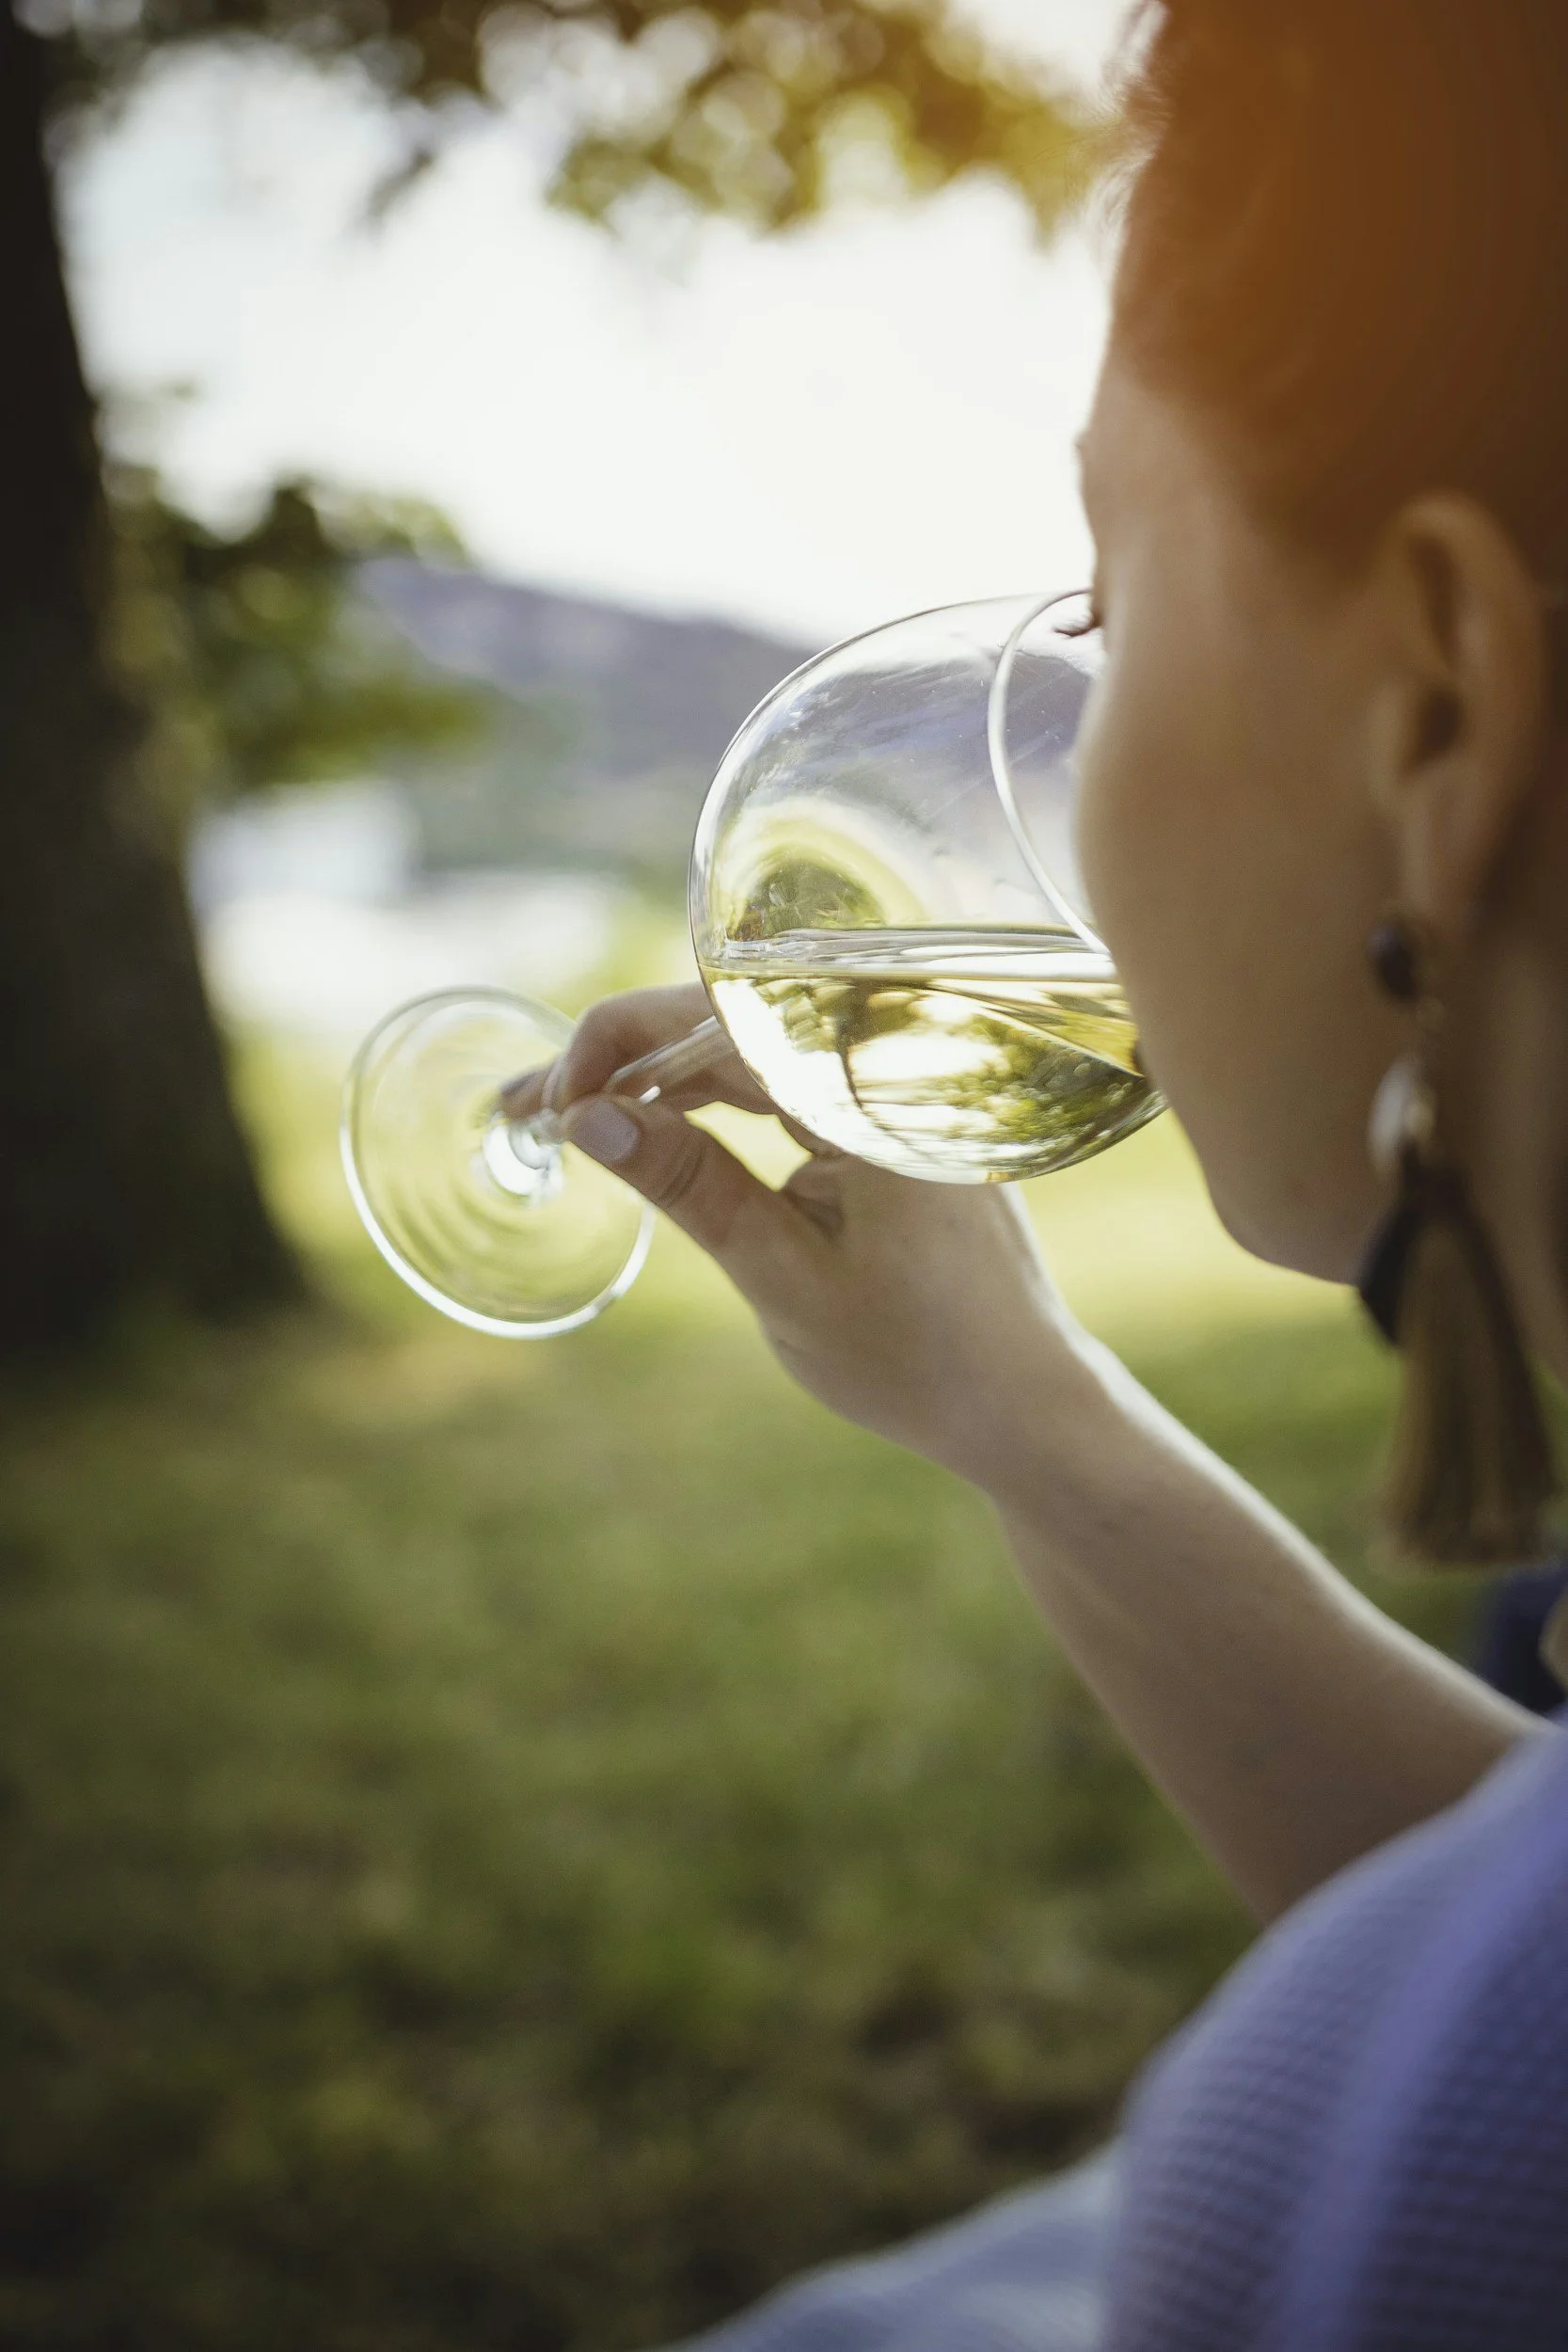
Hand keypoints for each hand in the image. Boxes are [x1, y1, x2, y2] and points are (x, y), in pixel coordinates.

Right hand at [506, 983, 1097, 1488]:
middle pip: (727, 1020)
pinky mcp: (883, 1114)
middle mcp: (889, 1064)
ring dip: (653, 1077)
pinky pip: (781, 1078)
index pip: (722, 1015)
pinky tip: (644, 1122)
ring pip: (747, 1047)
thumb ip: (691, 1187)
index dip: (619, 1041)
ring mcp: (889, 1085)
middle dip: (617, 1058)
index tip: (553, 1100)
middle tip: (521, 1109)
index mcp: (873, 1088)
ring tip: (560, 1116)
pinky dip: (708, 1098)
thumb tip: (587, 1118)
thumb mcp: (784, 1277)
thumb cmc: (918, 1356)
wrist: (1022, 1401)